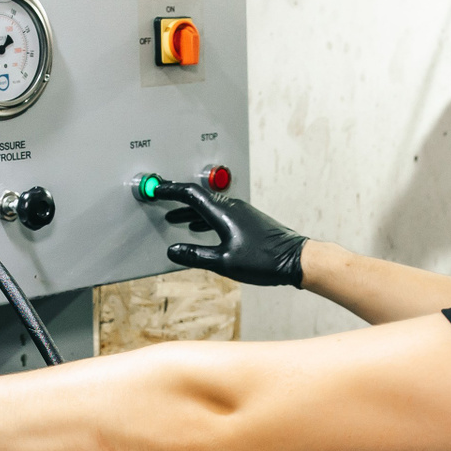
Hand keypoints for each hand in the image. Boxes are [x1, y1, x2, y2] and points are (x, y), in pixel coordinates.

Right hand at [159, 183, 307, 287]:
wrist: (295, 259)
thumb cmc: (264, 259)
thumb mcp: (222, 262)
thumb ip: (195, 255)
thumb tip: (173, 251)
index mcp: (222, 212)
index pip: (189, 194)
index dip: (169, 190)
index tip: (154, 189)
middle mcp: (231, 207)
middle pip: (198, 197)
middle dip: (176, 199)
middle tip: (160, 199)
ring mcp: (241, 212)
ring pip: (208, 206)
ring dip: (190, 211)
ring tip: (174, 216)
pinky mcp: (247, 220)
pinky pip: (218, 213)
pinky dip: (204, 218)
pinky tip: (200, 228)